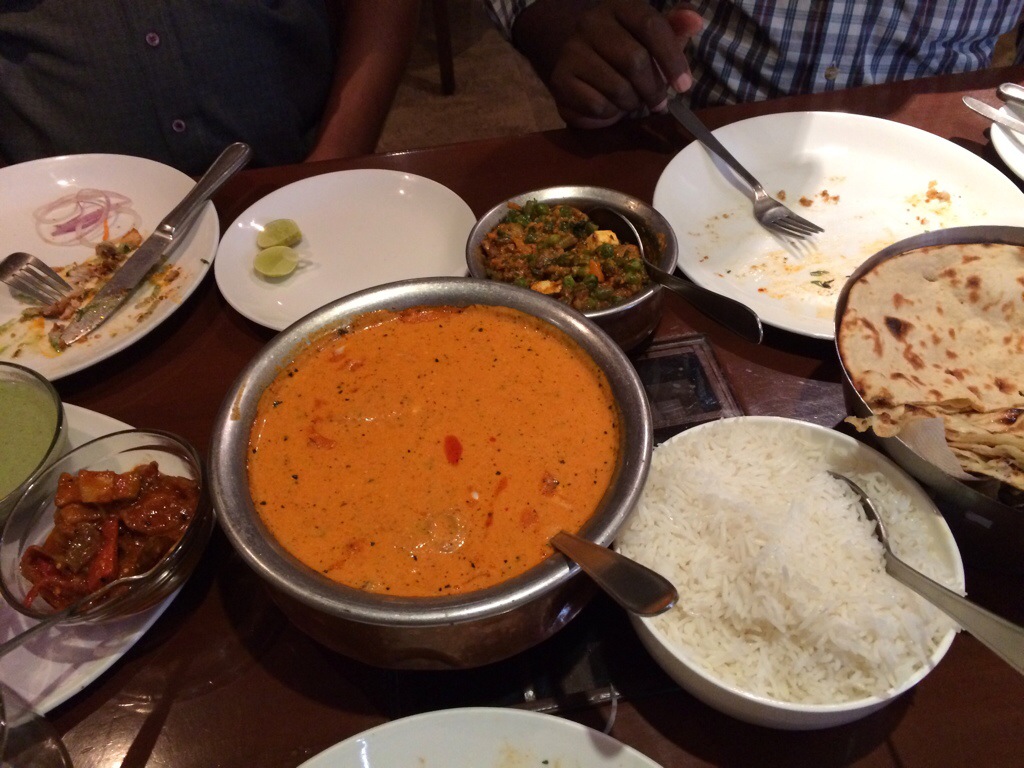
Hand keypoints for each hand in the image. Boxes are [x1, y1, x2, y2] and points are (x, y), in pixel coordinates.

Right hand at [535, 1, 702, 127]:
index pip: (650, 26)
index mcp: (618, 6)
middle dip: (653, 88)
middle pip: (635, 60)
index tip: (684, 86)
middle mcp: (591, 23)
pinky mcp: (560, 80)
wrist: (578, 60)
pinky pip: (597, 106)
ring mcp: (571, 51)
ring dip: (632, 103)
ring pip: (617, 88)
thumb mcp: (652, 36)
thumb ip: (674, 28)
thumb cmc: (625, 49)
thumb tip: (695, 20)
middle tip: (658, 101)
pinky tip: (611, 106)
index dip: (671, 58)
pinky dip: (611, 114)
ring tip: (632, 101)